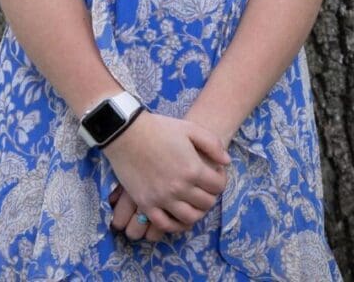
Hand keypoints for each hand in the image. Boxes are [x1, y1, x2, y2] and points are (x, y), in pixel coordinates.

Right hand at [103, 112, 229, 238]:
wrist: (127, 134)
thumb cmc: (160, 129)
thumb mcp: (191, 129)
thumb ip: (213, 144)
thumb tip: (226, 162)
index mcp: (193, 169)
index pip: (218, 187)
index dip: (220, 181)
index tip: (215, 175)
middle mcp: (180, 188)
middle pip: (206, 204)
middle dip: (210, 196)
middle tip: (204, 188)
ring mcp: (162, 199)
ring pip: (189, 218)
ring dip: (196, 212)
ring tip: (193, 202)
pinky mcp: (146, 204)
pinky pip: (164, 224)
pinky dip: (175, 225)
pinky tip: (178, 216)